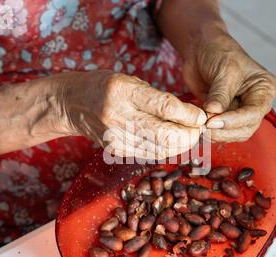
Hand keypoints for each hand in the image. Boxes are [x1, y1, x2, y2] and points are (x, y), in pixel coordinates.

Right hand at [52, 71, 206, 159]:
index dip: (189, 116)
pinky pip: (149, 155)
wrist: (73, 103)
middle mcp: (119, 116)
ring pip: (160, 150)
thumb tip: (191, 115)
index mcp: (124, 91)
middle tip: (199, 130)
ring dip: (181, 146)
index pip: (165, 107)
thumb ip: (159, 98)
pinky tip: (173, 144)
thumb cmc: (106, 87)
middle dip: (189, 135)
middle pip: (165, 134)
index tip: (202, 117)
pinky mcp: (116, 151)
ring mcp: (117, 137)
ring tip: (189, 137)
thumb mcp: (131, 82)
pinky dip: (166, 151)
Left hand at [182, 33, 275, 141]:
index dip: (233, 121)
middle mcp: (256, 103)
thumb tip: (213, 115)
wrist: (201, 48)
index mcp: (265, 89)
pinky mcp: (225, 116)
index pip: (254, 113)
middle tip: (205, 126)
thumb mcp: (224, 71)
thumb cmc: (219, 52)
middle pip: (246, 128)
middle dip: (225, 130)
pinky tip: (199, 124)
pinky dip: (209, 131)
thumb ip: (220, 95)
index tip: (213, 122)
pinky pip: (220, 131)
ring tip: (201, 124)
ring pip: (233, 134)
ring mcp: (240, 111)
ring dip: (216, 133)